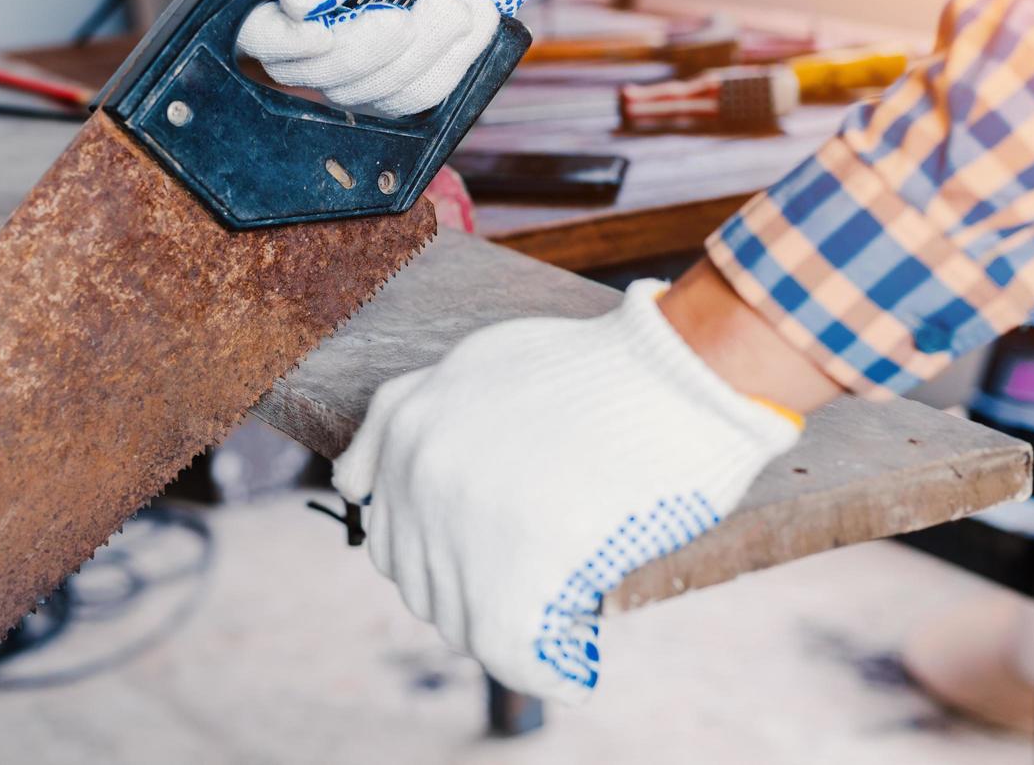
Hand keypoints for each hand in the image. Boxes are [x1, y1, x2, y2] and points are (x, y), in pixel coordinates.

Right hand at [237, 0, 569, 116]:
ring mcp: (358, 46)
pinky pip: (409, 100)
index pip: (258, 28)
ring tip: (464, 4)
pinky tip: (475, 17)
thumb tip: (298, 4)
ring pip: (363, 94)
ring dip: (423, 57)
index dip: (283, 44)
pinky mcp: (401, 71)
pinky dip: (450, 65)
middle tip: (433, 10)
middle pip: (309, 74)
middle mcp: (317, 11)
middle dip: (371, 51)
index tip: (323, 34)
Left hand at [332, 280, 801, 701]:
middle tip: (527, 590)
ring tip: (558, 613)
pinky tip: (574, 669)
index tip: (481, 561)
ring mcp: (461, 528)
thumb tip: (358, 481)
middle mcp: (417, 477)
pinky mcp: (513, 574)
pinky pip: (509, 653)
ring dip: (503, 629)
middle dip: (465, 593)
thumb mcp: (475, 361)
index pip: (387, 529)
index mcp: (404, 425)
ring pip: (459, 620)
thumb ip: (410, 415)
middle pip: (417, 581)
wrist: (675, 373)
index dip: (436, 555)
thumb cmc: (595, 365)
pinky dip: (544, 671)